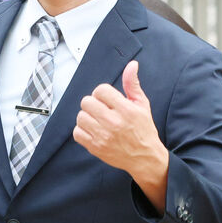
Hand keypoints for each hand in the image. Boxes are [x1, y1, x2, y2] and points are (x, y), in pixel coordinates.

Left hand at [74, 61, 168, 207]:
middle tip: (102, 110)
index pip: (101, 90)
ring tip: (99, 120)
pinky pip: (77, 132)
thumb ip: (133, 84)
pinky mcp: (95, 147)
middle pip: (87, 102)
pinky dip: (83, 130)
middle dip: (93, 103)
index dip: (103, 93)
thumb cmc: (143, 129)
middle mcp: (114, 123)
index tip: (109, 100)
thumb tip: (131, 65)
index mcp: (126, 110)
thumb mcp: (142, 105)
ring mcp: (103, 136)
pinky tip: (94, 130)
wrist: (144, 157)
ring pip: (81, 116)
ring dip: (88, 117)